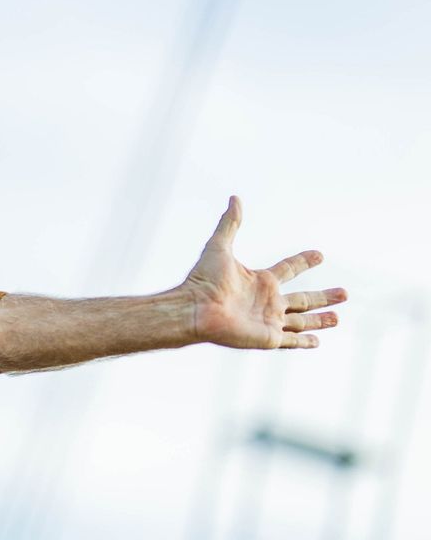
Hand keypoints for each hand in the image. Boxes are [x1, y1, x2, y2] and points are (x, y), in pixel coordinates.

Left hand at [178, 196, 346, 349]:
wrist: (195, 309)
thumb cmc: (204, 279)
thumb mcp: (219, 246)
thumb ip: (230, 223)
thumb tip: (234, 198)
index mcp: (261, 280)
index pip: (290, 269)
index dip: (304, 261)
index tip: (320, 255)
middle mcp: (268, 301)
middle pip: (303, 298)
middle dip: (323, 297)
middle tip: (345, 293)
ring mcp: (269, 320)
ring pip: (302, 321)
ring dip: (320, 320)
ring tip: (338, 318)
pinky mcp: (268, 338)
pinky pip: (291, 341)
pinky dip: (304, 341)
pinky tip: (318, 342)